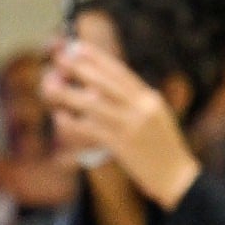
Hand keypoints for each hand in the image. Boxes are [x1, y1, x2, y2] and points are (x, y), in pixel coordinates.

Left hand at [44, 39, 198, 211]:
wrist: (177, 177)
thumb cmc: (162, 149)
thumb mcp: (154, 118)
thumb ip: (133, 103)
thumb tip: (101, 92)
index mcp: (149, 99)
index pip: (120, 73)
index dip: (98, 59)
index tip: (78, 47)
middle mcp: (141, 108)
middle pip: (105, 83)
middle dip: (80, 69)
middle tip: (59, 58)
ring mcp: (132, 126)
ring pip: (92, 105)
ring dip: (67, 94)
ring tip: (48, 86)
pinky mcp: (122, 145)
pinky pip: (91, 130)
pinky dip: (73, 124)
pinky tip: (59, 117)